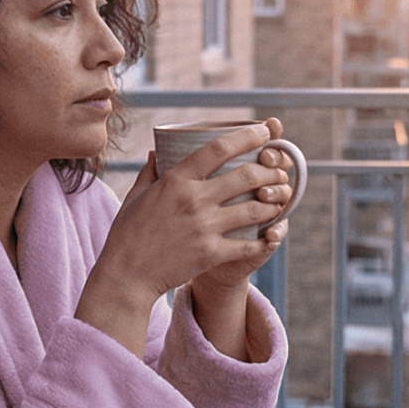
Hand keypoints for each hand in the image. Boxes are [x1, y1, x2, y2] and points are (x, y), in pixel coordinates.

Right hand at [75, 119, 293, 355]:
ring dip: (274, 202)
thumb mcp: (135, 195)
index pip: (218, 148)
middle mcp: (193, 200)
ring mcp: (204, 227)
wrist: (126, 275)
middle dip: (270, 170)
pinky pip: (248, 243)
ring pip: (254, 208)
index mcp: (176, 180)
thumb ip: (150, 171)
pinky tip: (272, 233)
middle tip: (279, 170)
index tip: (264, 133)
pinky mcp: (211, 253)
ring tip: (282, 198)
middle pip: (246, 176)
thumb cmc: (128, 233)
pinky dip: (264, 238)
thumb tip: (155, 152)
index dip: (247, 136)